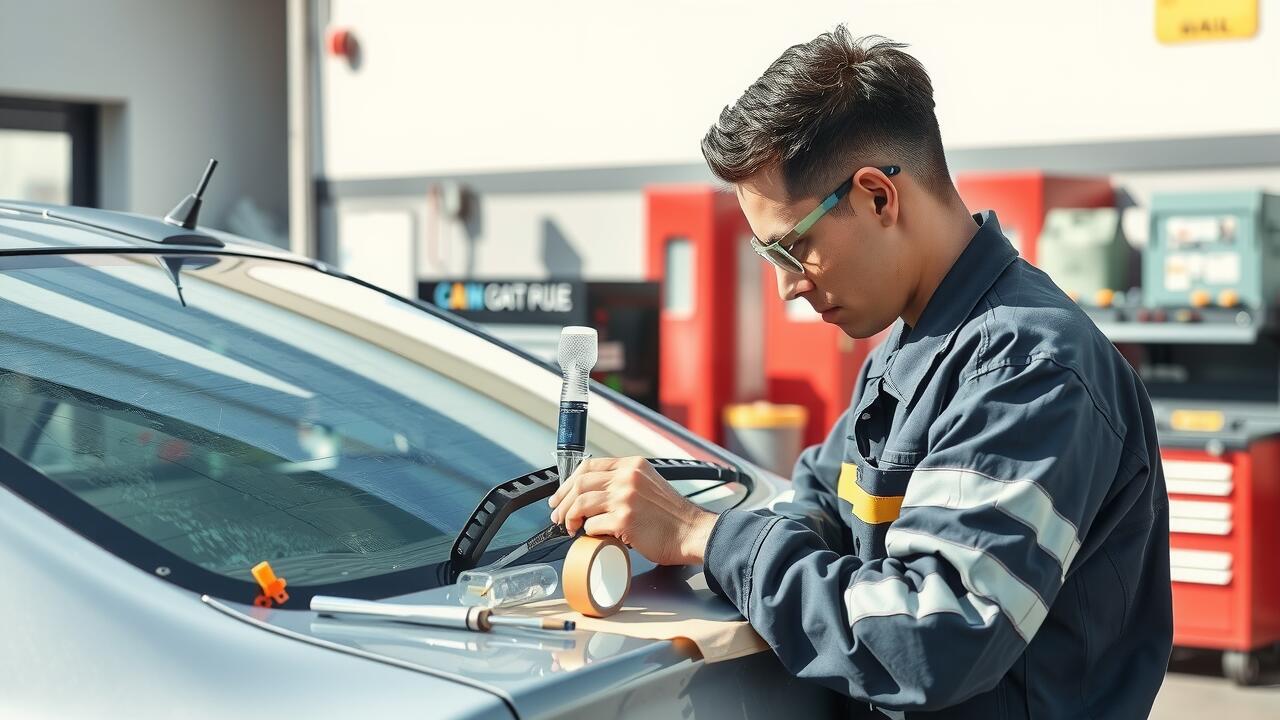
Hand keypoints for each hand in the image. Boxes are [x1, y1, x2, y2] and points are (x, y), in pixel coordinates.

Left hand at [548, 456, 717, 565]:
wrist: (693, 532)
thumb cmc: (673, 516)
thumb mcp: (650, 484)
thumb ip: (626, 482)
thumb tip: (595, 493)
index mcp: (632, 466)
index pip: (589, 466)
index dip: (568, 482)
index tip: (561, 495)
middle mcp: (627, 477)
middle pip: (580, 483)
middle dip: (563, 501)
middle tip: (558, 516)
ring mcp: (625, 498)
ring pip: (580, 503)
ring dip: (570, 518)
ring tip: (571, 528)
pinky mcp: (624, 519)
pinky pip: (592, 525)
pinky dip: (587, 533)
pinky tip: (591, 536)